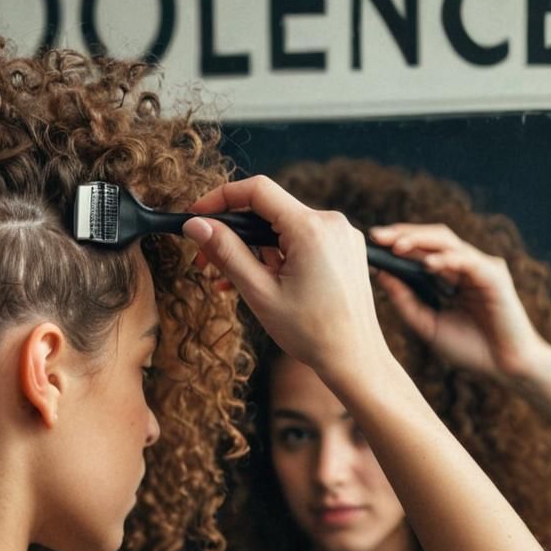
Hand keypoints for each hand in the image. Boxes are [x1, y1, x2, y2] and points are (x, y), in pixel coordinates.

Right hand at [183, 176, 390, 386]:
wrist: (354, 359)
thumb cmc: (310, 332)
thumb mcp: (260, 292)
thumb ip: (227, 253)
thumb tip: (196, 225)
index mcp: (311, 228)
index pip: (257, 191)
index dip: (220, 198)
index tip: (195, 216)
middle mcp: (331, 222)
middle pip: (269, 212)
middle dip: (234, 234)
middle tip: (203, 261)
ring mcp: (342, 235)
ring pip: (284, 229)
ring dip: (254, 250)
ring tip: (229, 282)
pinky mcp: (345, 249)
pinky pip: (303, 241)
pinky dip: (278, 256)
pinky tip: (259, 281)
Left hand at [369, 223, 549, 382]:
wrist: (505, 368)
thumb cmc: (469, 348)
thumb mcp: (427, 324)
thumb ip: (405, 300)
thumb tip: (379, 274)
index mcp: (450, 276)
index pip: (421, 250)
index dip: (397, 243)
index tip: (370, 243)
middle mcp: (466, 267)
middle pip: (433, 239)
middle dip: (404, 234)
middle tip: (376, 235)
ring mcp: (482, 268)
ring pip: (449, 243)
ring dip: (421, 241)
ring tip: (396, 246)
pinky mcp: (495, 277)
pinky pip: (468, 262)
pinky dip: (446, 261)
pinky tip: (426, 265)